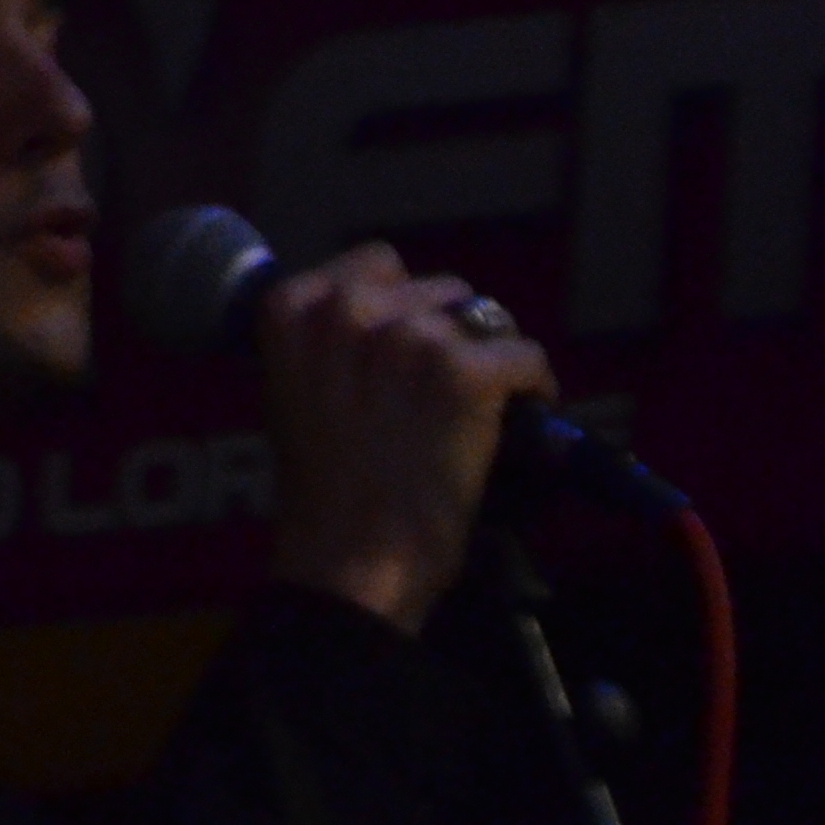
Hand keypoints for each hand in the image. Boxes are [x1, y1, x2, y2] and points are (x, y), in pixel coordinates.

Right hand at [256, 243, 556, 632]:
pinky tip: (521, 416)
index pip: (375, 263)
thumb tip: (390, 324)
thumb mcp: (293, 393)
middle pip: (436, 288)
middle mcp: (348, 308)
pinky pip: (525, 356)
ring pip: (484, 319)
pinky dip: (533, 387)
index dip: (401, 307)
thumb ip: (327, 344)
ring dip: (486, 357)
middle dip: (447, 332)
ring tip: (477, 408)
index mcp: (292, 308)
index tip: (408, 350)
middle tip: (442, 390)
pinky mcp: (466, 371)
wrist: (348, 560)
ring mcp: (409, 337)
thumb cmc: (320, 494)